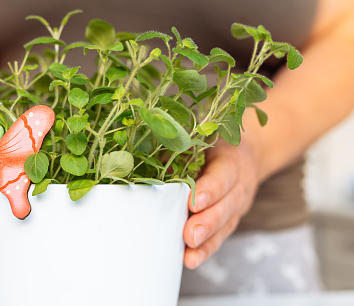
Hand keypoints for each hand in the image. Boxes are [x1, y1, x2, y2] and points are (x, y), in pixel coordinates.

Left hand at [182, 137, 259, 268]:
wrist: (247, 153)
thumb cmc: (214, 144)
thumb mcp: (201, 137)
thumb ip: (179, 148)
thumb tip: (149, 162)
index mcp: (230, 157)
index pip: (223, 174)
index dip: (210, 189)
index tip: (193, 202)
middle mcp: (239, 183)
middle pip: (227, 204)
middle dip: (208, 221)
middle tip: (190, 234)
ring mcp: (238, 204)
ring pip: (226, 224)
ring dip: (207, 240)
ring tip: (190, 252)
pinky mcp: (231, 219)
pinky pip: (221, 236)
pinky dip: (207, 249)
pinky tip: (191, 259)